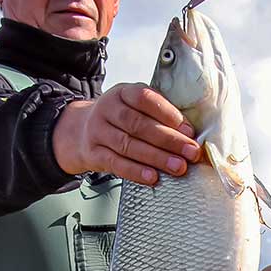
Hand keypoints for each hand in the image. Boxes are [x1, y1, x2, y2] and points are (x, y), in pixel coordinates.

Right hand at [52, 83, 199, 184]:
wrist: (80, 131)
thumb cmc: (119, 119)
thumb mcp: (133, 106)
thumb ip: (157, 113)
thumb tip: (188, 133)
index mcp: (122, 93)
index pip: (144, 98)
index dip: (167, 113)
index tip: (188, 129)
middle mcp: (107, 110)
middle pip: (138, 125)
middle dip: (169, 140)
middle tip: (190, 151)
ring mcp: (98, 132)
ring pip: (128, 145)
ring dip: (157, 158)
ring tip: (178, 166)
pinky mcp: (93, 154)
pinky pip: (116, 164)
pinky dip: (136, 171)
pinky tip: (152, 177)